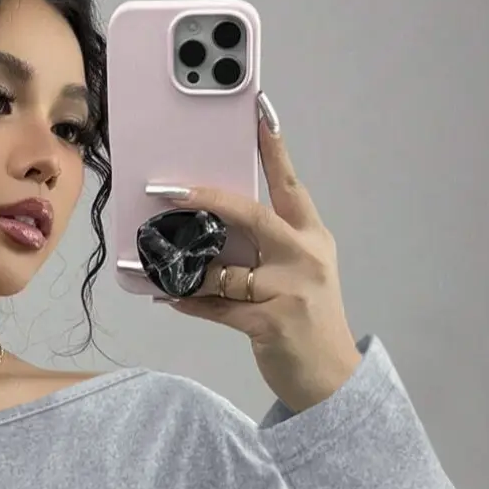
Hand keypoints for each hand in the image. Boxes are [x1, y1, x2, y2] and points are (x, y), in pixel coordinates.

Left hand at [153, 94, 362, 414]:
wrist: (331, 379)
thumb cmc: (307, 321)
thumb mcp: (299, 274)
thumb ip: (267, 247)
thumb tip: (211, 225)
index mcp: (312, 237)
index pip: (289, 184)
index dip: (274, 146)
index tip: (259, 110)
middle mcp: (305, 257)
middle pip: (251, 216)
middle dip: (206, 200)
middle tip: (168, 189)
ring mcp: (290, 291)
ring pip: (224, 270)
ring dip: (186, 269)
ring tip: (157, 264)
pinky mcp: (271, 324)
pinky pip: (217, 308)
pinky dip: (189, 302)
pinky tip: (168, 298)